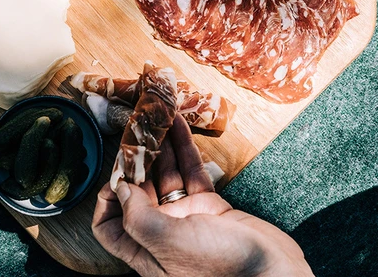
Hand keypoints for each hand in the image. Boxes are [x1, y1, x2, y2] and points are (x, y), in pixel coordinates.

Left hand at [92, 115, 312, 276]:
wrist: (270, 271)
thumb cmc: (219, 268)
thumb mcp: (169, 244)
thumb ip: (139, 218)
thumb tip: (119, 188)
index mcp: (145, 250)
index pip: (109, 226)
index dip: (107, 199)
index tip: (116, 172)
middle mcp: (161, 232)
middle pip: (138, 192)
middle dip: (136, 161)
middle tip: (136, 129)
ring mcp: (186, 217)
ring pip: (167, 176)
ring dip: (161, 147)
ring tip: (156, 117)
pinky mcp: (210, 206)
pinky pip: (192, 173)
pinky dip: (185, 149)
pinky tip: (179, 125)